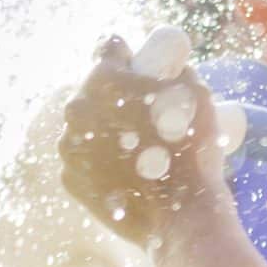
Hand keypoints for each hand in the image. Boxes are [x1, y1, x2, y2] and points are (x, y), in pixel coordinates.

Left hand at [59, 29, 229, 250]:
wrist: (181, 216)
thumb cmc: (192, 151)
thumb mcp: (197, 96)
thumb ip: (179, 72)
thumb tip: (173, 68)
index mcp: (104, 79)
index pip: (108, 49)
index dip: (126, 54)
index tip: (139, 64)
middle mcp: (76, 110)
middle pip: (94, 90)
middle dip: (115, 96)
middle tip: (143, 113)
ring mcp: (69, 147)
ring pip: (86, 127)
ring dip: (104, 129)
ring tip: (137, 147)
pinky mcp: (70, 180)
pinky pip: (84, 161)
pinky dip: (100, 162)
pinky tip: (126, 171)